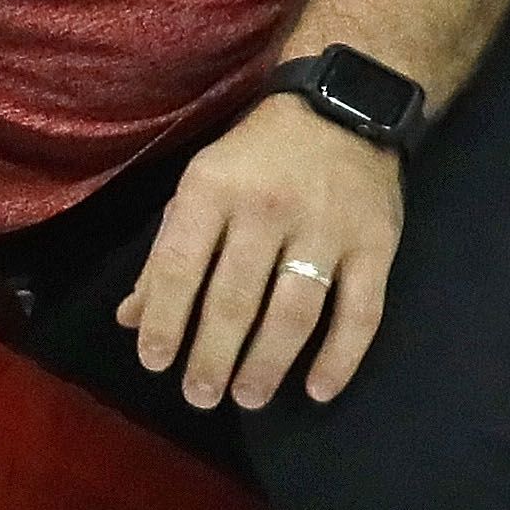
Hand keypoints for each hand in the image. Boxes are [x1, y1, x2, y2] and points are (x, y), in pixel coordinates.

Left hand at [124, 83, 405, 410]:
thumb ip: (166, 254)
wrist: (340, 110)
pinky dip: (340, 357)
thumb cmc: (254, 157)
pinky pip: (360, 313)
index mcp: (211, 191)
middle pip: (235, 299)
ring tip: (247, 398)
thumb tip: (133, 319)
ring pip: (293, 312)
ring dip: (268, 364)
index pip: (180, 266)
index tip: (155, 362)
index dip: (166, 320)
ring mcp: (326, 231)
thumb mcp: (198, 187)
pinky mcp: (376, 247)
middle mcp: (266, 211)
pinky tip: (318, 389)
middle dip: (213, 356)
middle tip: (198, 396)